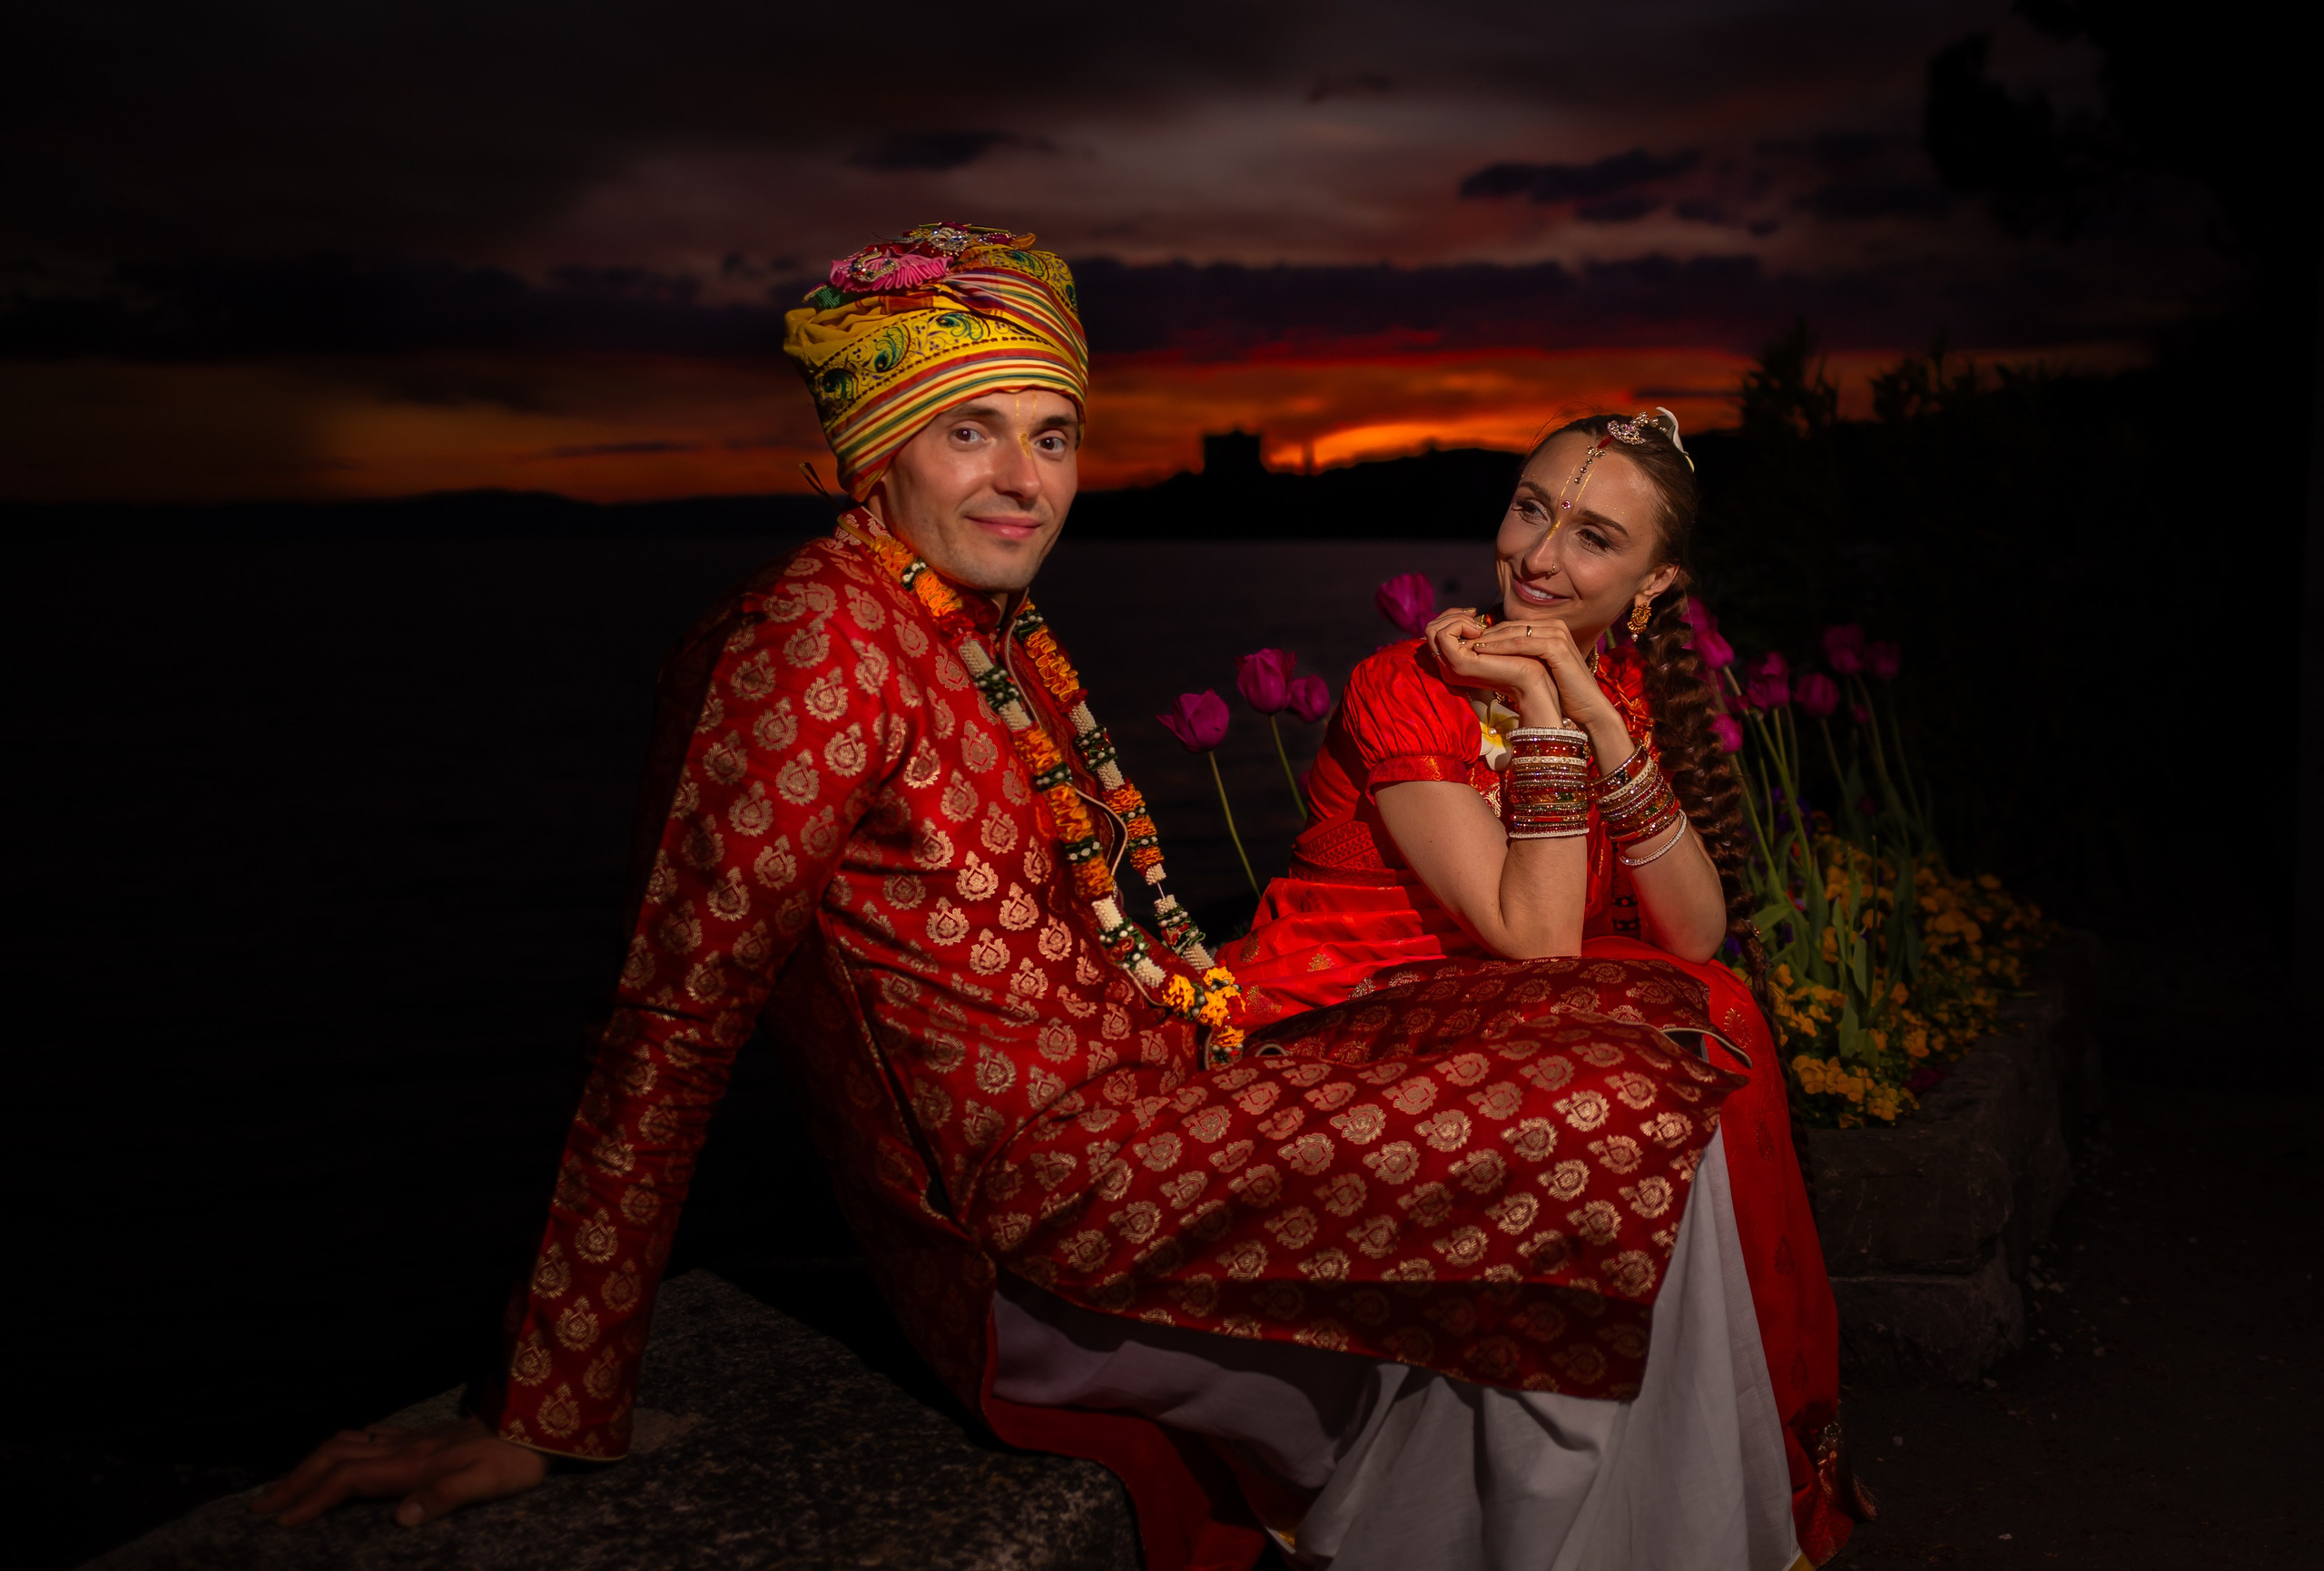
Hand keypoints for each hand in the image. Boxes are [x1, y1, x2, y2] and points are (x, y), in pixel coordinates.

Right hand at [250, 1418, 549, 1527]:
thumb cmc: (515, 1460)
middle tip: (260, 1505)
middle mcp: (404, 1447)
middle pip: (334, 1457)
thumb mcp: (488, 1483)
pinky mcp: (421, 1435)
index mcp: (413, 1464)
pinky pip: (368, 1436)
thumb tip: (401, 1519)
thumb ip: (445, 1497)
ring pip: (346, 1443)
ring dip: (310, 1462)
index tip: (281, 1520)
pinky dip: (340, 1447)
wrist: (537, 1424)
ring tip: (285, 1484)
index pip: (348, 1479)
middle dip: (295, 1480)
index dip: (313, 1498)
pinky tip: (338, 1453)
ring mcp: (411, 1438)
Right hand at [1428, 610, 1557, 719]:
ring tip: (1479, 628)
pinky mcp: (1458, 664)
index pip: (1435, 632)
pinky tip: (1480, 632)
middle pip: (1429, 630)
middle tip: (1475, 620)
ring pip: (1433, 630)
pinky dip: (1460, 625)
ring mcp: (1450, 667)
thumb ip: (1475, 634)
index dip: (1452, 618)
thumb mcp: (1490, 643)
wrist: (1532, 680)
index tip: (1474, 617)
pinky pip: (1444, 635)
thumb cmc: (1519, 660)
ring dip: (1457, 619)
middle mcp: (1446, 668)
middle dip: (1452, 616)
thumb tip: (1468, 615)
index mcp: (1452, 663)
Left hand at [1460, 619, 1615, 734]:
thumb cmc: (1563, 694)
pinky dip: (1499, 646)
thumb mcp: (1539, 670)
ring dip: (1487, 638)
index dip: (1487, 635)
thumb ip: (1522, 659)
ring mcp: (1557, 634)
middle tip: (1459, 642)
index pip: (1512, 626)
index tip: (1464, 644)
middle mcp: (1554, 626)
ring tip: (1464, 646)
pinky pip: (1522, 643)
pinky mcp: (1557, 646)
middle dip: (1483, 634)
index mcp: (1550, 629)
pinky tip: (1480, 652)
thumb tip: (1493, 658)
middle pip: (1510, 626)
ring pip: (1513, 632)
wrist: (1588, 709)